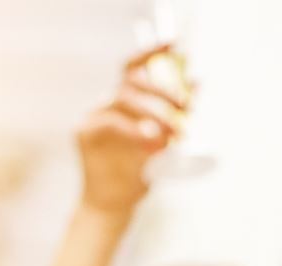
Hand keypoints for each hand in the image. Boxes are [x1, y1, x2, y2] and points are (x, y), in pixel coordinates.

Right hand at [77, 45, 183, 212]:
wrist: (115, 204)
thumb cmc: (138, 172)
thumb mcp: (165, 140)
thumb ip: (177, 112)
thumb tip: (197, 82)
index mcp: (124, 102)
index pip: (134, 68)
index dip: (151, 52)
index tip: (173, 43)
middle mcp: (107, 104)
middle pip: (132, 81)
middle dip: (162, 89)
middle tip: (186, 105)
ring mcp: (93, 116)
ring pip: (123, 98)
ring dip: (154, 111)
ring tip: (174, 131)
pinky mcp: (84, 133)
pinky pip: (110, 121)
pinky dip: (134, 129)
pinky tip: (151, 139)